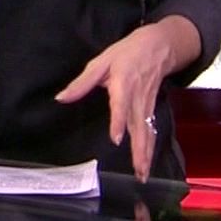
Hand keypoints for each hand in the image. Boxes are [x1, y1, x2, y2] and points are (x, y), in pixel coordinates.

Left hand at [55, 16, 200, 181]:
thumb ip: (81, 83)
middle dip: (139, 150)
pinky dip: (150, 148)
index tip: (116, 139)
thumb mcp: (100, 62)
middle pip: (139, 127)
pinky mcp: (151, 110)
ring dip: (146, 154)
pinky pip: (151, 131)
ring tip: (143, 174)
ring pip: (147, 133)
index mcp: (123, 84)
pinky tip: (147, 162)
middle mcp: (137, 98)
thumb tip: (62, 97)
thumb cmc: (127, 53)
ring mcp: (146, 106)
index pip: (121, 105)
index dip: (119, 122)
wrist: (158, 46)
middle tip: (138, 171)